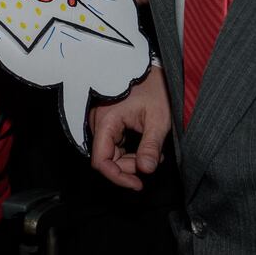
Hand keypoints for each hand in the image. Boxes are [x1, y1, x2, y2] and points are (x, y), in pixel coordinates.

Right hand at [88, 65, 169, 191]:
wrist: (151, 69)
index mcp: (106, 121)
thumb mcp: (158, 119)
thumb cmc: (154, 88)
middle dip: (130, 166)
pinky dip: (129, 151)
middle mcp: (97, 122)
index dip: (118, 177)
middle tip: (153, 161)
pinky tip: (145, 146)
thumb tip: (146, 171)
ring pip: (111, 153)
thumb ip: (151, 147)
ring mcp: (101, 122)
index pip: (101, 161)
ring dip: (131, 159)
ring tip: (154, 152)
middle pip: (107, 158)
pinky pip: (114, 144)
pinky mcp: (107, 122)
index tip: (137, 184)